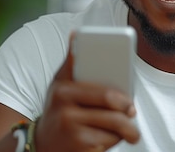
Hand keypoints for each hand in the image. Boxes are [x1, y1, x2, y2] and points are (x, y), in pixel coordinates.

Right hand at [35, 33, 139, 151]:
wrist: (41, 142)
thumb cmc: (58, 107)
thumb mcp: (60, 84)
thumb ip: (72, 62)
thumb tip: (75, 33)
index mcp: (63, 90)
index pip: (103, 93)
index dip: (121, 98)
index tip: (130, 102)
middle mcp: (64, 110)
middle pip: (111, 113)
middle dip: (127, 114)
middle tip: (133, 113)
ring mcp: (70, 131)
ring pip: (111, 129)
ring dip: (123, 130)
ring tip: (129, 130)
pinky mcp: (77, 149)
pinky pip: (106, 144)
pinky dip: (112, 142)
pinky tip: (109, 138)